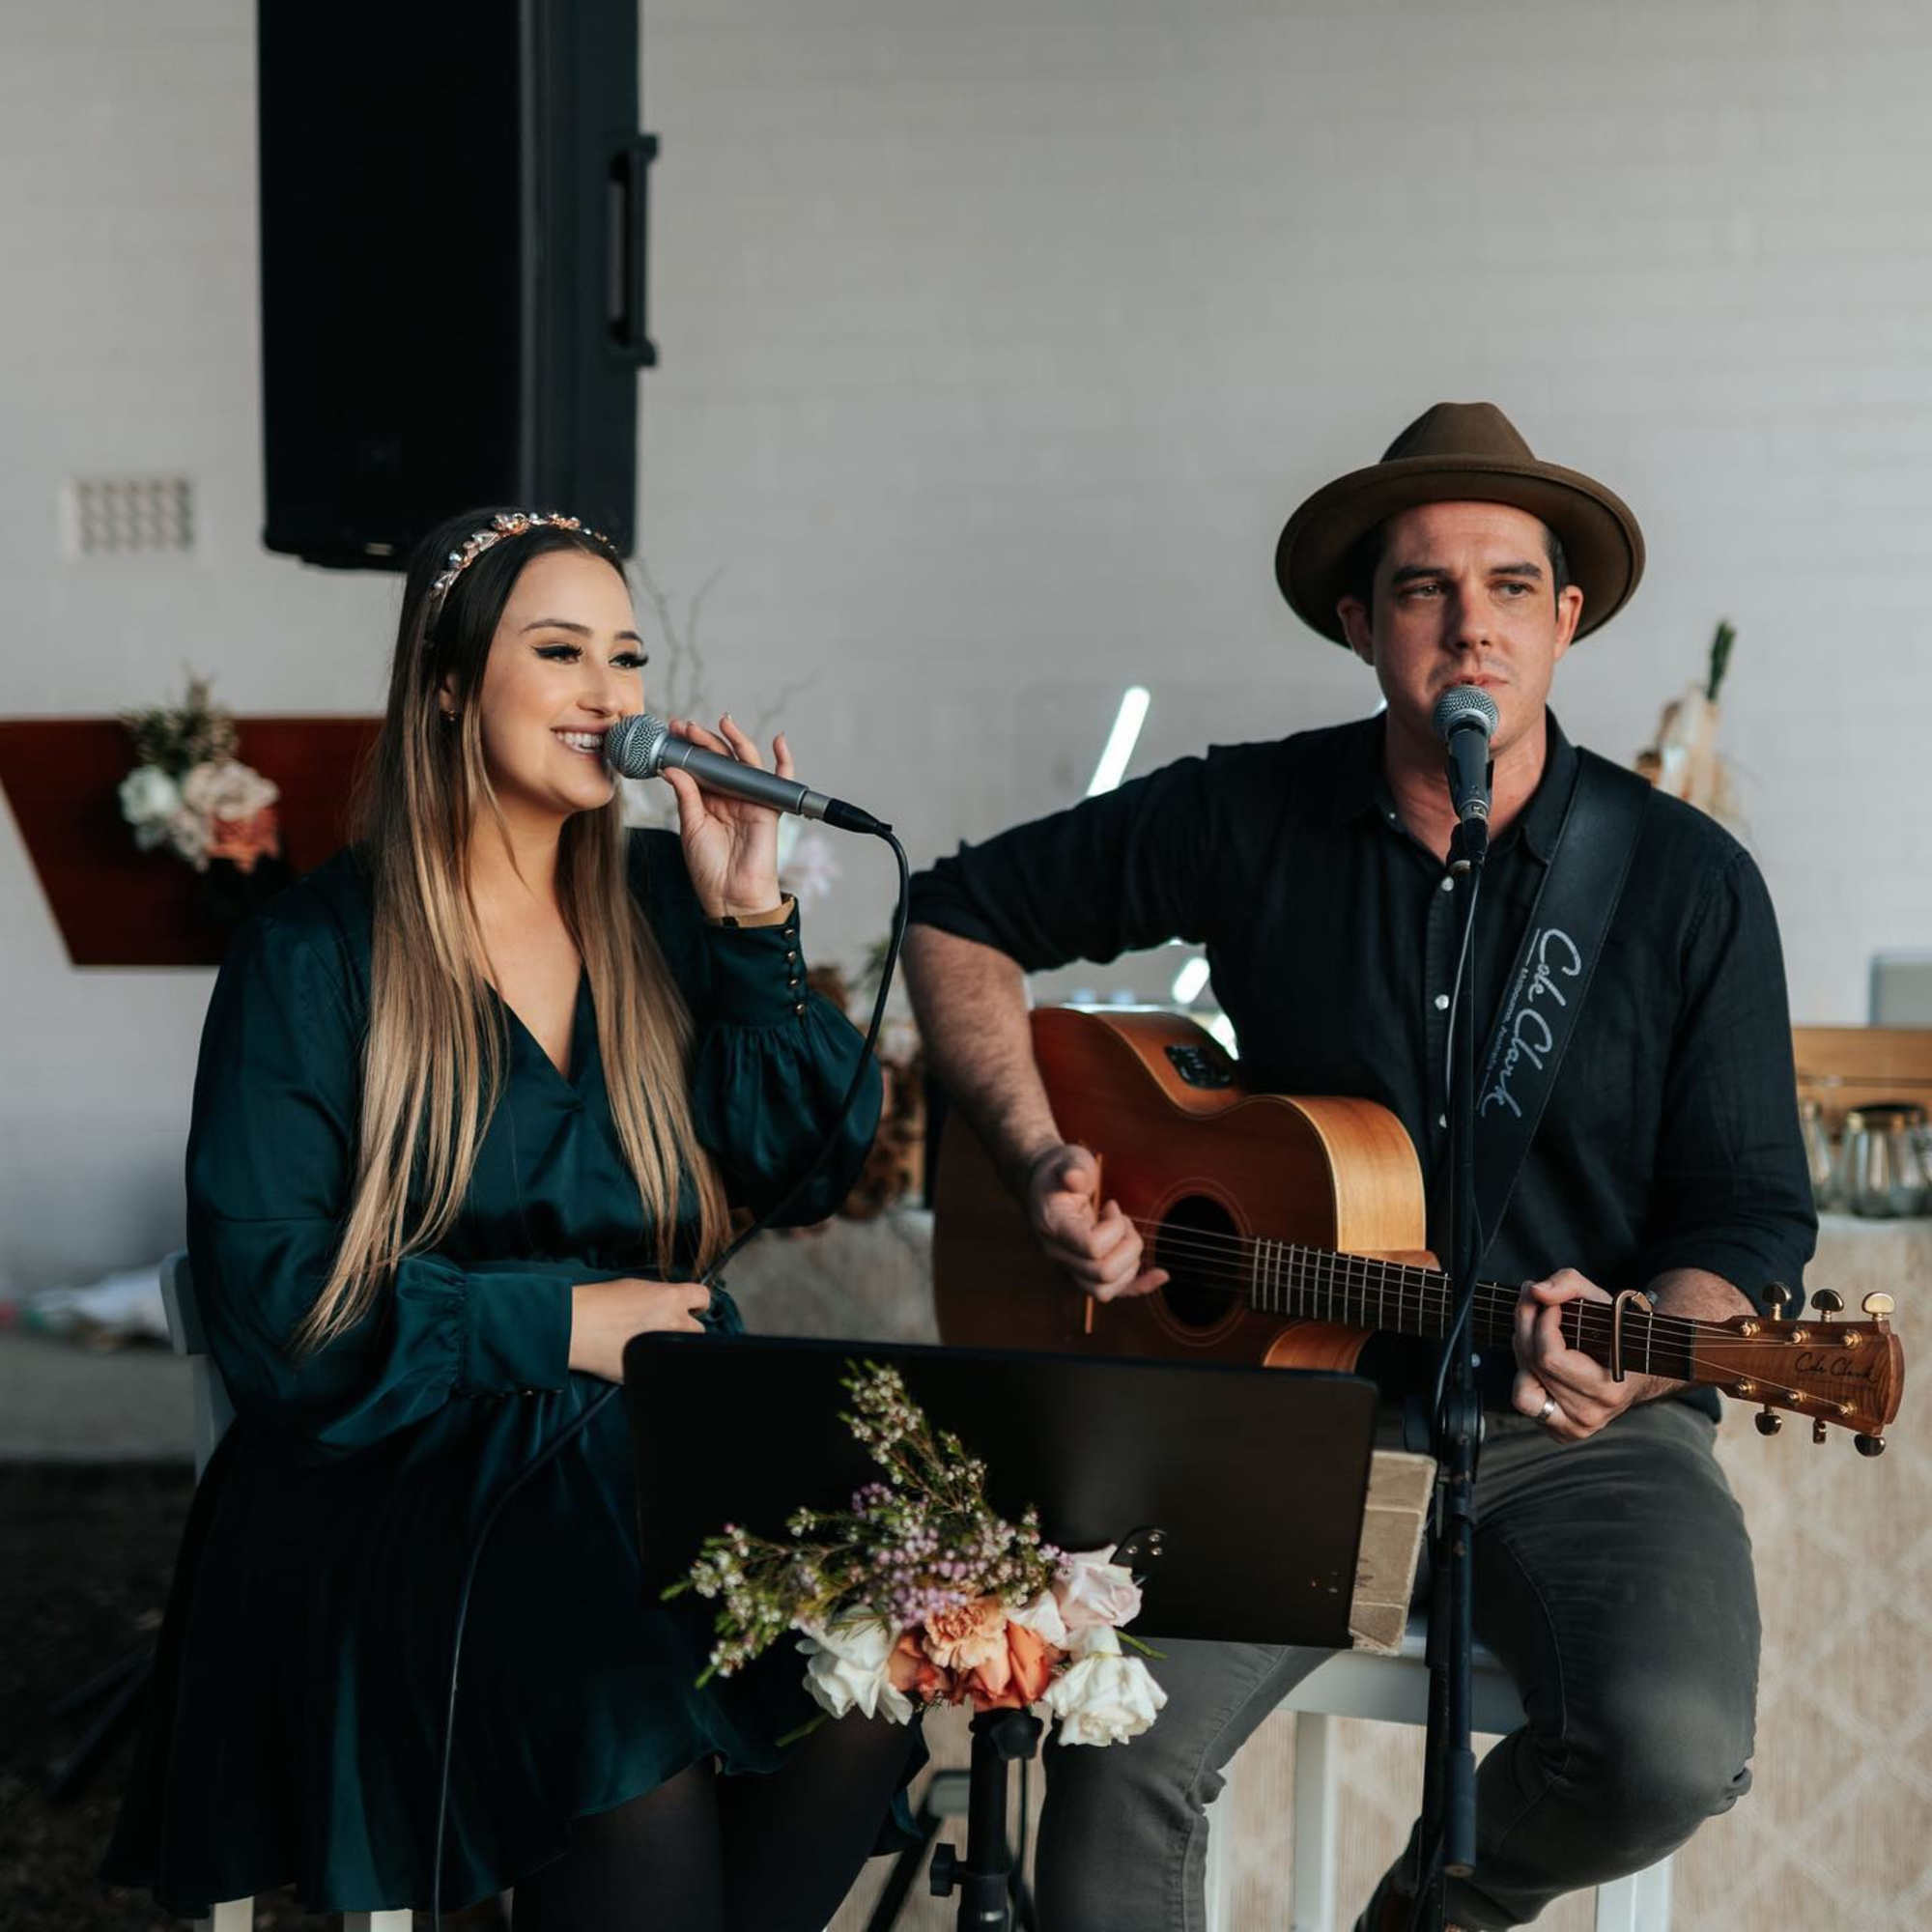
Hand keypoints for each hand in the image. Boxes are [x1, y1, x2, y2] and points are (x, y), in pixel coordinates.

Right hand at [569, 1277, 711, 1382]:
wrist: (575, 1326)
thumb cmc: (599, 1303)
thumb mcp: (635, 1287)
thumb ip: (661, 1296)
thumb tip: (671, 1303)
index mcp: (671, 1298)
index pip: (703, 1297)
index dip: (697, 1303)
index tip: (692, 1307)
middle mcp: (674, 1322)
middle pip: (698, 1329)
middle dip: (685, 1328)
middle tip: (663, 1327)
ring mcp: (664, 1347)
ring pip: (684, 1349)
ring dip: (672, 1346)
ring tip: (649, 1343)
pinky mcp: (652, 1368)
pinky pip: (663, 1366)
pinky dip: (655, 1362)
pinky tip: (639, 1356)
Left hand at [660, 713, 788, 918]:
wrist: (731, 895)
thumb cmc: (709, 867)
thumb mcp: (690, 826)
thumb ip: (686, 795)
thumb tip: (672, 767)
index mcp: (707, 800)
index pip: (698, 765)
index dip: (687, 747)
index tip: (672, 731)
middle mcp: (729, 796)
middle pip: (720, 759)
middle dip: (704, 739)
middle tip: (686, 726)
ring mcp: (749, 800)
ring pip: (745, 762)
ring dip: (736, 740)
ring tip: (722, 722)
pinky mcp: (769, 808)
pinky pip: (780, 781)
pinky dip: (784, 761)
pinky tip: (780, 741)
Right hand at [1021, 1143, 1168, 1302]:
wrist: (1044, 1185)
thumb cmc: (1059, 1172)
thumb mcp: (1066, 1161)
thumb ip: (1072, 1169)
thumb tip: (1074, 1176)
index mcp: (1055, 1227)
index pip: (1092, 1248)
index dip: (1114, 1229)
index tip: (1112, 1206)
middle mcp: (1061, 1254)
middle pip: (1103, 1274)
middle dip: (1127, 1245)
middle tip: (1122, 1220)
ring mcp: (1072, 1267)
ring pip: (1107, 1290)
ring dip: (1130, 1263)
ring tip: (1125, 1234)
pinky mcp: (1086, 1271)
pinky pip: (1114, 1292)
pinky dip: (1140, 1286)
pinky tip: (1161, 1275)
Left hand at [1511, 1270, 1670, 1440]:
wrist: (1637, 1368)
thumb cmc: (1618, 1332)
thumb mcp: (1600, 1299)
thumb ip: (1568, 1284)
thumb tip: (1536, 1292)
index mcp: (1610, 1388)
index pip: (1550, 1357)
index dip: (1541, 1322)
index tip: (1548, 1303)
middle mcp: (1592, 1413)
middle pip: (1534, 1367)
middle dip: (1527, 1327)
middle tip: (1534, 1305)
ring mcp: (1575, 1426)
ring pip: (1523, 1389)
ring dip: (1524, 1354)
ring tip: (1536, 1334)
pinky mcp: (1562, 1431)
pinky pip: (1526, 1403)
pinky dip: (1526, 1377)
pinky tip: (1540, 1360)